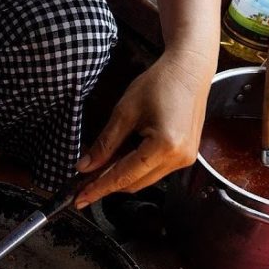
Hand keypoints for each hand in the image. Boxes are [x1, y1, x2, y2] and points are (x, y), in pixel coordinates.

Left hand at [74, 49, 213, 208]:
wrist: (189, 70)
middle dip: (107, 185)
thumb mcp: (124, 111)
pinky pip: (155, 171)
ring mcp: (186, 159)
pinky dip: (135, 168)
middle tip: (82, 183)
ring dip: (121, 177)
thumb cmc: (160, 83)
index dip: (98, 188)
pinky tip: (120, 158)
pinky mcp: (186, 155)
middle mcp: (179, 158)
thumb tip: (85, 166)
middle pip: (134, 183)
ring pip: (144, 180)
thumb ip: (104, 143)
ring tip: (98, 168)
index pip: (124, 176)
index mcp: (165, 146)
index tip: (79, 198)